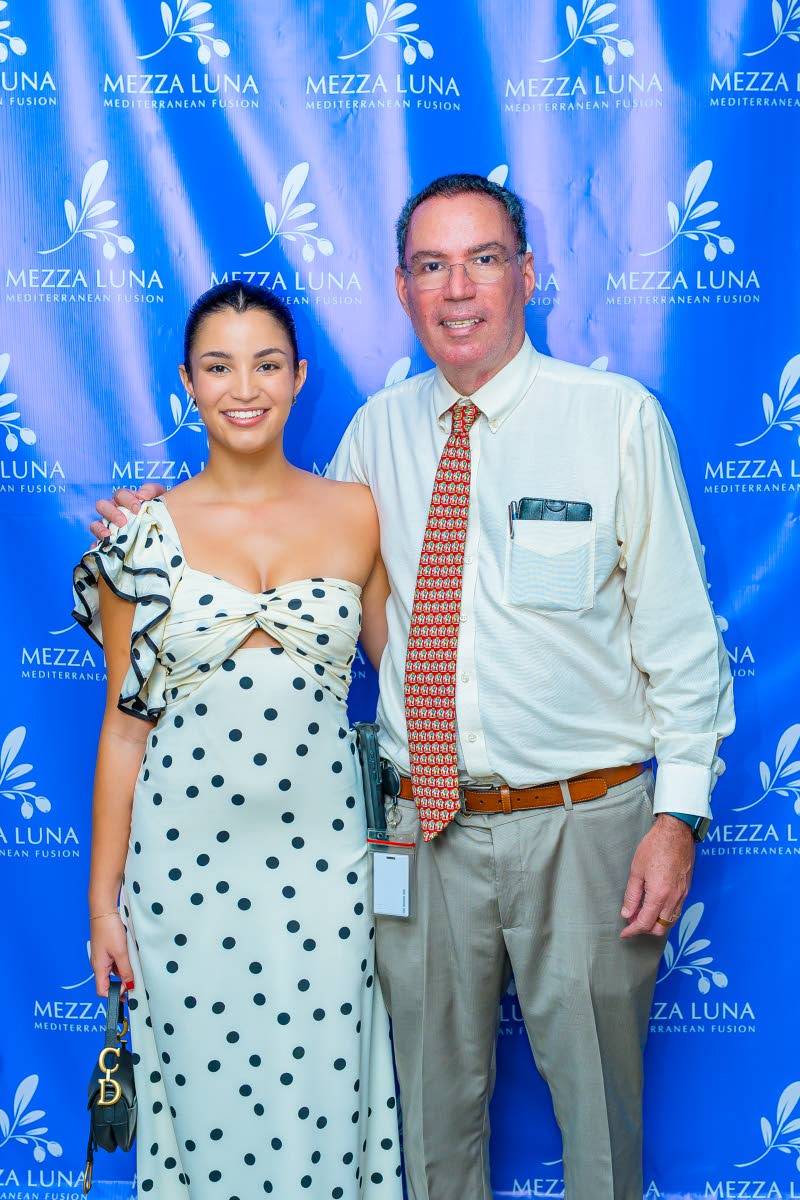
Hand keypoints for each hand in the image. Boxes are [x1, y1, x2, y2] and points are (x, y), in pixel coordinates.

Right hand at [89, 484, 165, 540]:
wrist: (166, 527)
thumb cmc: (160, 509)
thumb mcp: (159, 496)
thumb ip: (151, 490)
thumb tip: (141, 495)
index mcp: (124, 499)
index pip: (120, 495)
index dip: (127, 500)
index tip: (138, 509)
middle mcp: (113, 511)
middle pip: (102, 506)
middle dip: (111, 513)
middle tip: (122, 522)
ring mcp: (108, 527)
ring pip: (95, 524)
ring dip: (100, 529)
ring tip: (109, 536)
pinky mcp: (108, 542)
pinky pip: (97, 544)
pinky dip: (97, 546)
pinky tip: (102, 548)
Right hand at [90, 913, 133, 995]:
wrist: (104, 909)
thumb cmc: (108, 929)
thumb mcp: (120, 952)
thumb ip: (126, 970)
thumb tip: (129, 986)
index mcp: (98, 967)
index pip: (102, 990)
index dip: (114, 994)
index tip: (128, 993)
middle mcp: (99, 963)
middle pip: (109, 980)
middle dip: (122, 982)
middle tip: (135, 979)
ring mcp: (103, 955)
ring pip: (114, 969)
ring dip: (124, 969)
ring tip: (134, 962)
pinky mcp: (107, 947)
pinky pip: (116, 959)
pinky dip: (123, 960)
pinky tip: (131, 953)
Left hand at [619, 814, 694, 937]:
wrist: (676, 832)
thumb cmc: (655, 847)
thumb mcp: (637, 870)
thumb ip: (632, 895)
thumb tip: (627, 913)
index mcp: (659, 895)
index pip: (645, 923)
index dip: (633, 930)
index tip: (624, 933)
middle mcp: (673, 899)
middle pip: (660, 928)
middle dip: (645, 929)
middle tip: (632, 922)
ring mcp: (682, 895)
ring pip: (670, 921)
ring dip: (656, 922)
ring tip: (642, 913)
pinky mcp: (687, 889)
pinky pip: (676, 910)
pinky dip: (665, 914)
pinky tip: (655, 905)